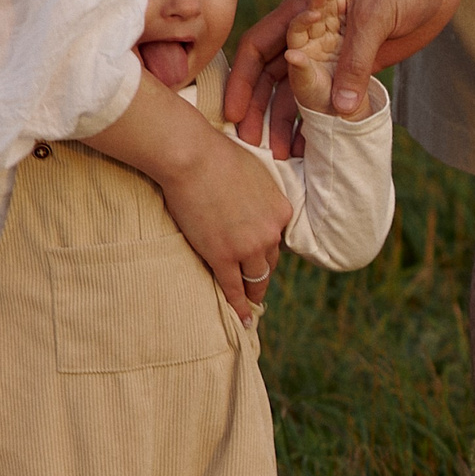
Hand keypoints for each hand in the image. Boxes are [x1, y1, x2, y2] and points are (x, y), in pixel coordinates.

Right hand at [83, 76, 290, 318]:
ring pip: (256, 278)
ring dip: (253, 293)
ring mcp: (248, 247)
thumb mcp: (254, 171)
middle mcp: (271, 232)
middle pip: (269, 261)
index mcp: (281, 210)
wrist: (193, 158)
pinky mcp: (223, 257)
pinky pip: (234, 288)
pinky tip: (242, 319)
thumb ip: (259, 193)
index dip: (267, 248)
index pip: (278, 239)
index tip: (261, 257)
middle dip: (262, 272)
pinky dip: (239, 306)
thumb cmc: (216, 156)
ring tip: (251, 306)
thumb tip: (251, 199)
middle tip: (256, 285)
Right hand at [227, 0, 463, 146]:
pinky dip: (320, 118)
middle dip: (260, 110)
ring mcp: (331, 51)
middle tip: (253, 144)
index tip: (234, 113)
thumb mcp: (375, 16)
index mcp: (302, 11)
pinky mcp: (355, 64)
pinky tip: (316, 142)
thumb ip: (355, 60)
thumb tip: (338, 110)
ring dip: (287, 119)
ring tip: (283, 154)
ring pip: (299, 90)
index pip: (258, 48)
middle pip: (272, 76)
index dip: (242, 81)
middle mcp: (309, 34)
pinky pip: (330, 96)